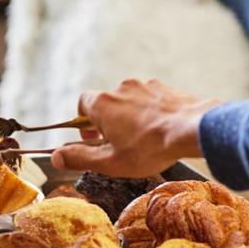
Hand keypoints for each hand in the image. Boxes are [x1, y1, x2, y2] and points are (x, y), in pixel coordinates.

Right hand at [51, 79, 220, 176]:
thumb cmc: (150, 148)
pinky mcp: (166, 88)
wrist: (192, 129)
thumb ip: (80, 158)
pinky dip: (152, 112)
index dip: (84, 121)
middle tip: (120, 144)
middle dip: (110, 122)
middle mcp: (121, 88)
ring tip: (144, 139)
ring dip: (132, 116)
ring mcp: (145, 85)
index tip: (94, 138)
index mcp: (102, 104)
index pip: (82, 103)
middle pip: (107, 103)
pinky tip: (161, 130)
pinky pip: (152, 99)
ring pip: (131, 101)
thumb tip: (56, 157)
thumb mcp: (110, 162)